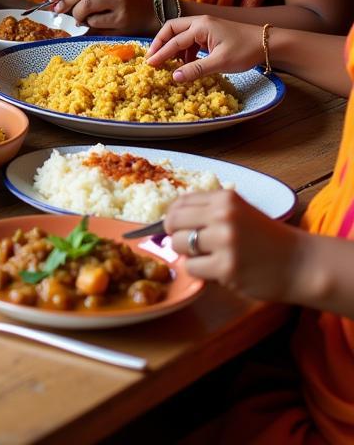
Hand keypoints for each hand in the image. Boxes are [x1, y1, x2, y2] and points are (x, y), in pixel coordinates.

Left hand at [47, 0, 153, 31]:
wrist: (148, 14)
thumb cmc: (120, 3)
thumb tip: (55, 1)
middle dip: (64, 1)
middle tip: (57, 11)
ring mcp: (119, 0)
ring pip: (86, 4)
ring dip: (75, 14)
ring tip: (77, 19)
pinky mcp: (121, 17)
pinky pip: (94, 20)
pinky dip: (87, 23)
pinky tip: (90, 24)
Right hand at [145, 16, 262, 82]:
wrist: (268, 43)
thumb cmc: (245, 51)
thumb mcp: (220, 63)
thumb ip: (196, 69)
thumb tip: (174, 78)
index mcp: (200, 26)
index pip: (174, 41)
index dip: (160, 53)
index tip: (149, 64)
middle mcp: (200, 22)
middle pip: (172, 29)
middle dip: (161, 43)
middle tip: (153, 58)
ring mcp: (206, 26)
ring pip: (181, 33)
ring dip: (173, 47)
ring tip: (169, 63)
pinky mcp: (211, 33)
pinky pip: (191, 39)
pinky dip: (185, 50)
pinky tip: (187, 62)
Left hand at [164, 190, 300, 300]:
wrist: (301, 263)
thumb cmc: (267, 239)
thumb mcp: (239, 212)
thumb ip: (209, 211)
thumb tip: (170, 219)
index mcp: (224, 198)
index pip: (180, 202)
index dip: (174, 217)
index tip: (178, 227)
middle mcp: (222, 215)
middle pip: (173, 222)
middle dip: (177, 235)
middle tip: (192, 245)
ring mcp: (224, 241)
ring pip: (179, 245)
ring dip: (188, 255)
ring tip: (208, 258)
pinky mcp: (226, 267)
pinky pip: (192, 268)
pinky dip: (200, 271)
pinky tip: (218, 270)